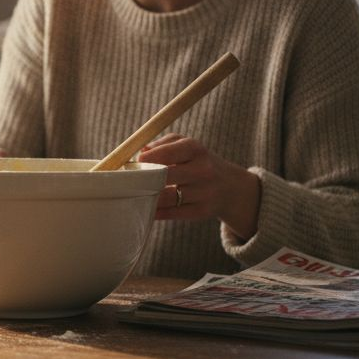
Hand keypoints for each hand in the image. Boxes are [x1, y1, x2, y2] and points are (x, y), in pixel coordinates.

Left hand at [136, 133, 260, 239]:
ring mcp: (204, 192)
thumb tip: (140, 152)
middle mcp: (202, 170)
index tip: (136, 162)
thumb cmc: (196, 162)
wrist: (229, 187)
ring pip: (165, 197)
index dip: (148, 158)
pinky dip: (156, 212)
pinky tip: (146, 208)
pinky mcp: (202, 211)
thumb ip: (162, 145)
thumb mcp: (185, 145)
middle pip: (165, 176)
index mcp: (195, 149)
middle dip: (143, 179)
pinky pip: (172, 213)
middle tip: (129, 181)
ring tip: (133, 194)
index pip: (168, 152)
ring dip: (146, 197)